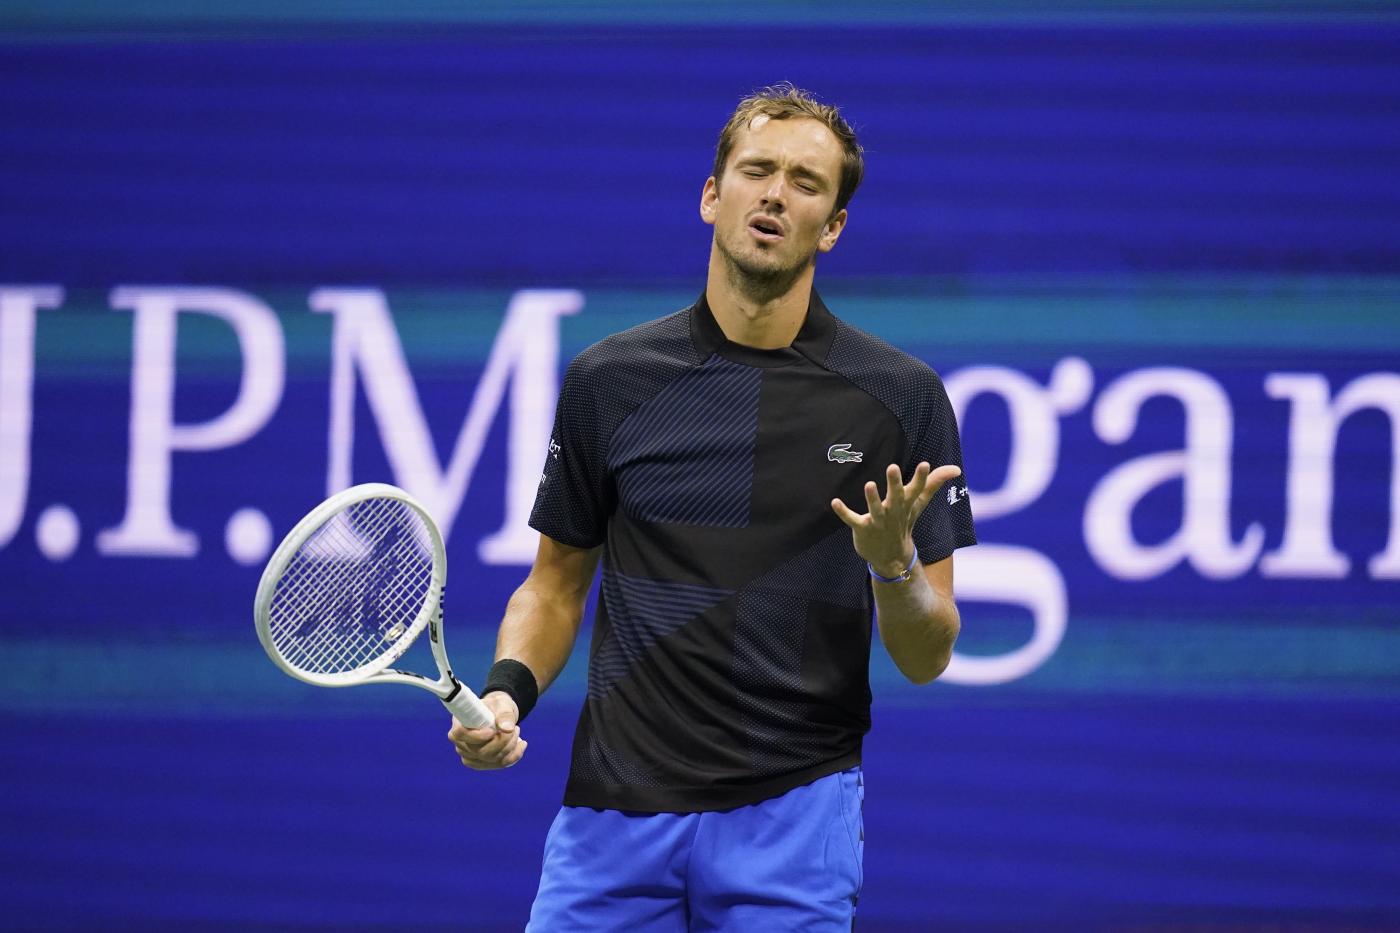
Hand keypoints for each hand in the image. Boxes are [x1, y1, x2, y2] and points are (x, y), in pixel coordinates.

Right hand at [447, 692, 527, 769]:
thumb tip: (507, 729)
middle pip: (480, 752)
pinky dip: (514, 755)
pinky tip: (521, 745)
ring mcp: (469, 756)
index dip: (476, 736)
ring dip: (510, 747)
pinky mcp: (481, 763)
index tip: (492, 731)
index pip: (459, 734)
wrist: (499, 714)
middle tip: (515, 728)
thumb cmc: (496, 706)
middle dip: (503, 741)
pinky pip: (499, 764)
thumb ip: (504, 714)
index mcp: (459, 723)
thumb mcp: (502, 704)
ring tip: (517, 731)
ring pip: (491, 760)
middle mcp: (461, 743)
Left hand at [830, 462, 960, 575]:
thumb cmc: (903, 521)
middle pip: (896, 496)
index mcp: (906, 504)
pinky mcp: (862, 528)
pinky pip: (852, 519)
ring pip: (875, 509)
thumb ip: (933, 483)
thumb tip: (956, 469)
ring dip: (872, 498)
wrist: (891, 557)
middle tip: (892, 467)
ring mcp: (878, 522)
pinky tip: (834, 502)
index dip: (921, 477)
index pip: (916, 489)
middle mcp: (893, 512)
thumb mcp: (918, 503)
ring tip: (869, 484)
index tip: (925, 464)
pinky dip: (843, 512)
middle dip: (894, 483)